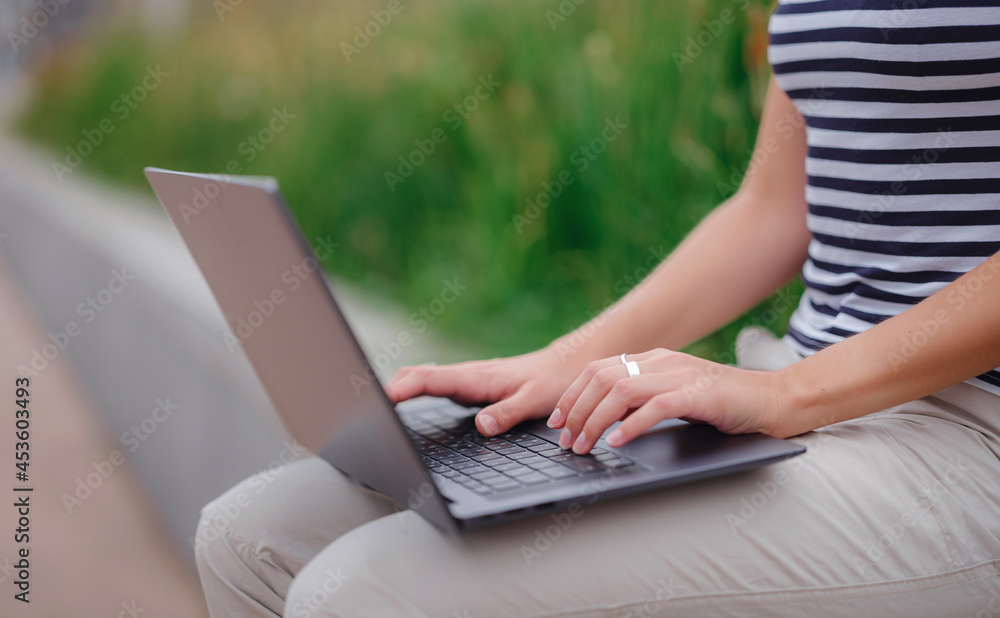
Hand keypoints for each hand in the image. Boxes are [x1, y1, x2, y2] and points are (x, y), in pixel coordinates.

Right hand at [385, 345, 591, 436]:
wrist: (565, 365)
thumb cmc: (551, 381)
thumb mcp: (534, 400)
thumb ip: (506, 414)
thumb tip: (480, 427)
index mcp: (476, 377)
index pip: (430, 379)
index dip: (403, 389)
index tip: (381, 399)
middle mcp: (466, 374)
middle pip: (417, 374)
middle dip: (389, 386)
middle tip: (363, 406)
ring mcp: (465, 378)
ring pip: (422, 376)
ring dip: (397, 386)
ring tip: (372, 405)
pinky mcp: (468, 384)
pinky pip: (432, 383)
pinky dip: (412, 388)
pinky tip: (403, 401)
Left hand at [547, 348, 789, 453]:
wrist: (772, 401)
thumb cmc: (722, 405)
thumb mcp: (672, 397)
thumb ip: (640, 401)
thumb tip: (601, 421)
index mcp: (652, 360)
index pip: (597, 370)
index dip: (570, 396)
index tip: (555, 422)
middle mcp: (661, 362)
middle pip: (601, 378)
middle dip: (575, 411)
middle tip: (565, 441)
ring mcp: (680, 375)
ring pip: (621, 391)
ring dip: (595, 421)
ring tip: (584, 446)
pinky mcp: (700, 394)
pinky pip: (656, 407)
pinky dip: (631, 426)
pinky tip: (616, 442)